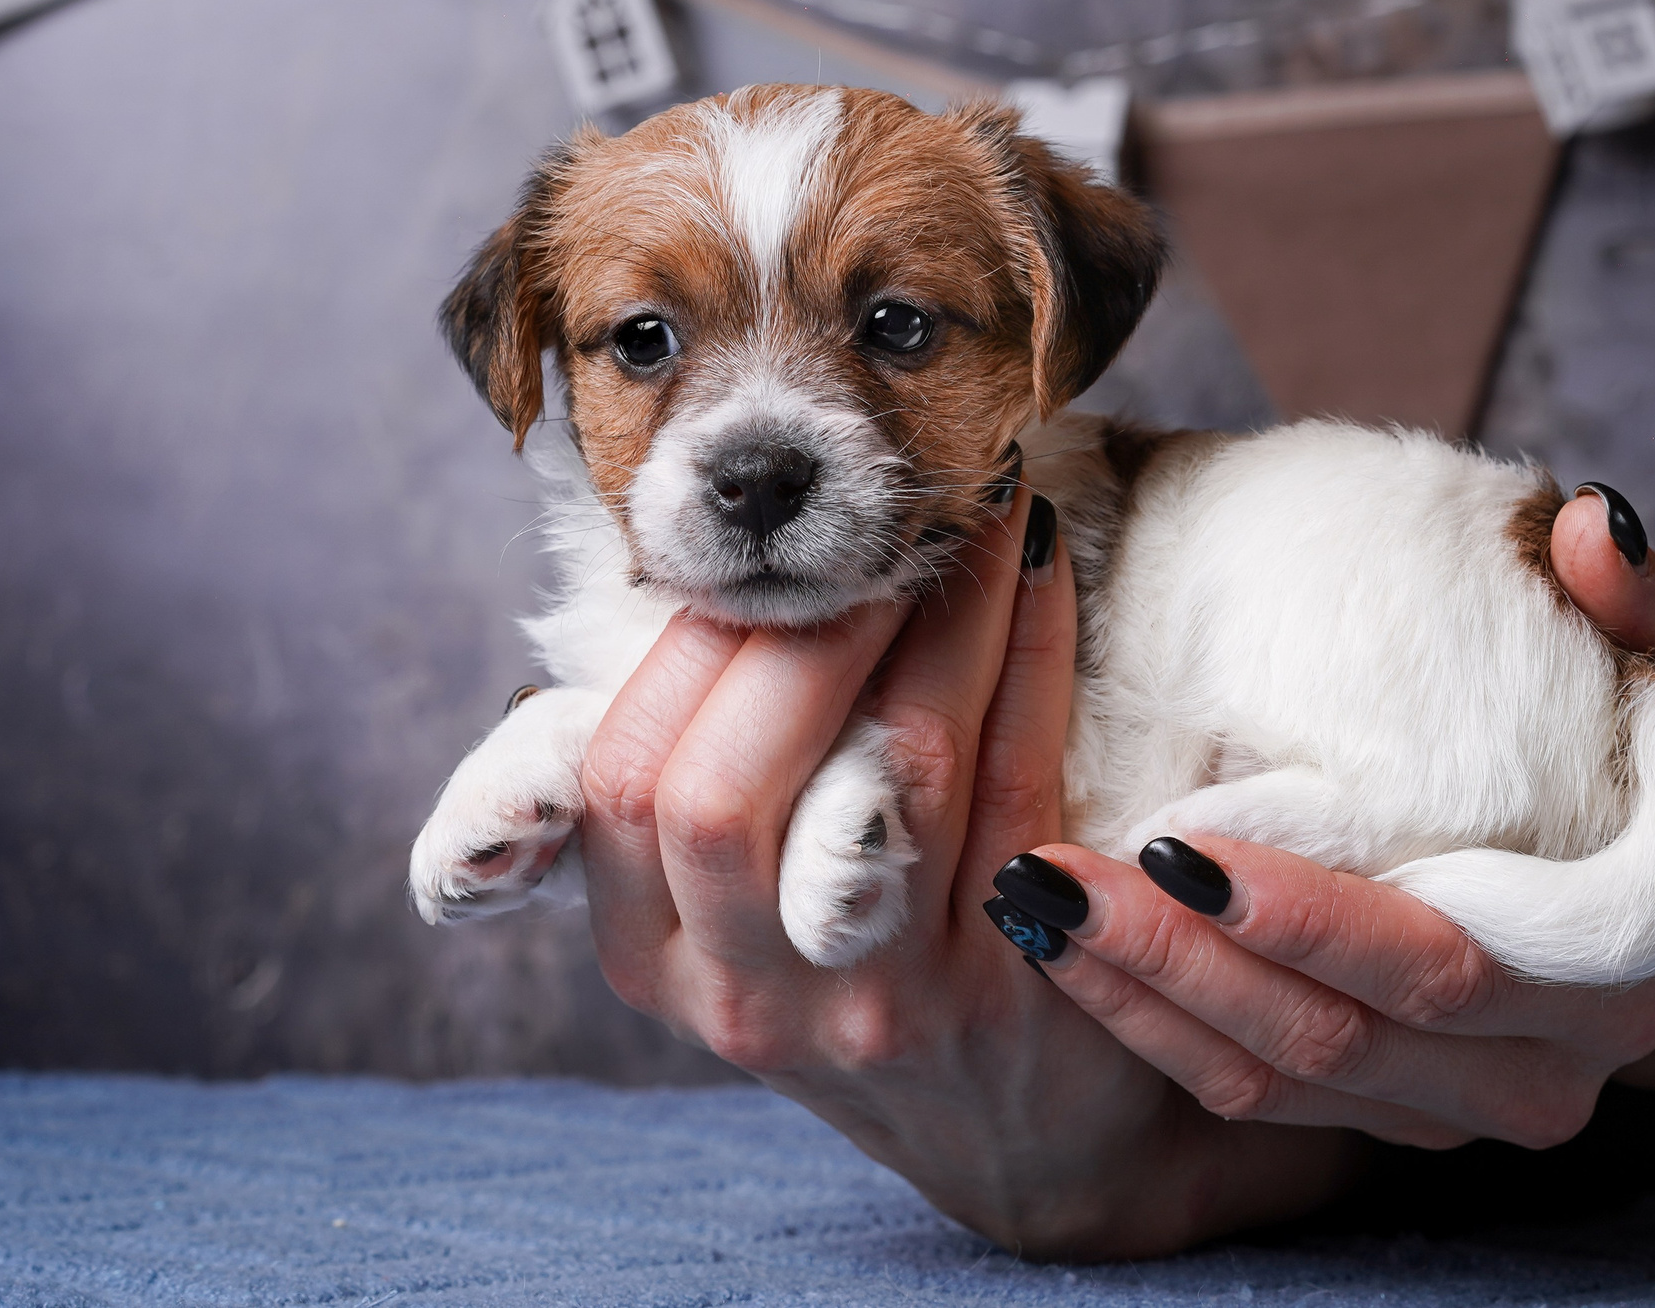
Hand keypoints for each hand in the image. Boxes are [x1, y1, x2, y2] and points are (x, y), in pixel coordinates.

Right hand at [575, 488, 1363, 1258]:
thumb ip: (700, 771)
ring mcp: (883, 1003)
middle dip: (797, 629)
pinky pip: (1020, 775)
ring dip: (939, 607)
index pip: (618, 783)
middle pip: (720, 791)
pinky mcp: (1016, 985)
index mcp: (654, 954)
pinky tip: (1035, 572)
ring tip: (966, 508)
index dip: (687, 649)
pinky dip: (1029, 651)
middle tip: (864, 524)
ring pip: (898, 762)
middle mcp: (749, 993)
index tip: (761, 550)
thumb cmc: (867, 972)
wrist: (1030, 1145)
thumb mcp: (738, 911)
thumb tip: (709, 562)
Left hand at [1007, 489, 1654, 1152]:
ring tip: (1031, 900)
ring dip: (1141, 998)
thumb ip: (1650, 606)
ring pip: (1277, 1079)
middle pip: (1337, 1035)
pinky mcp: (1389, 1121)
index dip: (1303, 914)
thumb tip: (1581, 527)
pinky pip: (1251, 1097)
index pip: (1440, 961)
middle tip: (1048, 868)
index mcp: (1620, 964)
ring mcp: (1462, 1112)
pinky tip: (1067, 952)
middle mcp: (1547, 1068)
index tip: (1172, 835)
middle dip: (1179, 958)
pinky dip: (1150, 1031)